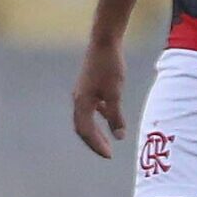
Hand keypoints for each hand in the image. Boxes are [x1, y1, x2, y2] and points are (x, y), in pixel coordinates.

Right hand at [72, 38, 125, 157]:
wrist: (104, 42)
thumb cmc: (110, 66)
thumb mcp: (115, 93)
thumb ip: (116, 115)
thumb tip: (119, 136)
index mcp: (81, 103)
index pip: (86, 131)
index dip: (96, 144)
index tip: (109, 155)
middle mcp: (78, 100)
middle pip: (83, 127)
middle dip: (95, 141)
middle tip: (107, 152)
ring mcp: (82, 92)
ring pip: (86, 117)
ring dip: (96, 129)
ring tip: (108, 140)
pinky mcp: (88, 86)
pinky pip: (91, 106)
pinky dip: (99, 115)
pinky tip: (109, 115)